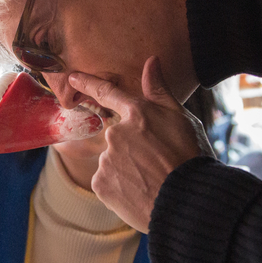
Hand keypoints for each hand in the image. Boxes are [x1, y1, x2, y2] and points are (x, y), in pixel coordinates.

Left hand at [68, 57, 212, 232]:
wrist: (186, 201)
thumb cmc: (189, 158)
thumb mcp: (181, 119)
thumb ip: (160, 91)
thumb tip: (151, 60)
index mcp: (138, 113)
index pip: (107, 93)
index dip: (87, 83)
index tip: (71, 77)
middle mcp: (116, 133)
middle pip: (118, 138)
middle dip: (132, 149)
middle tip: (157, 164)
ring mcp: (106, 159)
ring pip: (113, 162)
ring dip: (127, 169)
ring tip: (152, 181)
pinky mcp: (100, 183)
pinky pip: (107, 182)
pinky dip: (120, 188)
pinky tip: (140, 192)